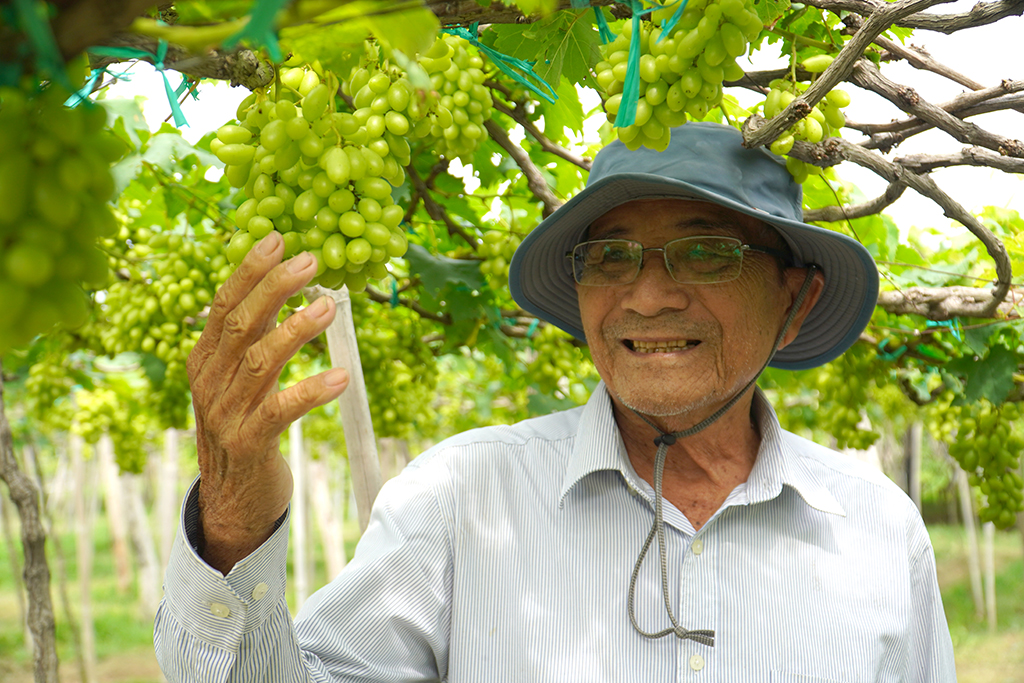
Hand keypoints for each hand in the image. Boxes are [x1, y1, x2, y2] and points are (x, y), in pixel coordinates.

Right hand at [186, 233, 349, 573]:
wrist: (232, 501)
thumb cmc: (245, 428)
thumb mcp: (240, 380)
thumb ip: (254, 339)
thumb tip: (284, 286)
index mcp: (204, 360)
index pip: (222, 305)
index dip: (248, 271)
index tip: (278, 238)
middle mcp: (208, 382)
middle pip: (239, 325)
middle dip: (275, 288)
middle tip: (312, 260)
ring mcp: (224, 414)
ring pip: (259, 362)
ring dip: (296, 331)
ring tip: (330, 307)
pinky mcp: (248, 444)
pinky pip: (280, 411)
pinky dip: (311, 391)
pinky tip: (341, 377)